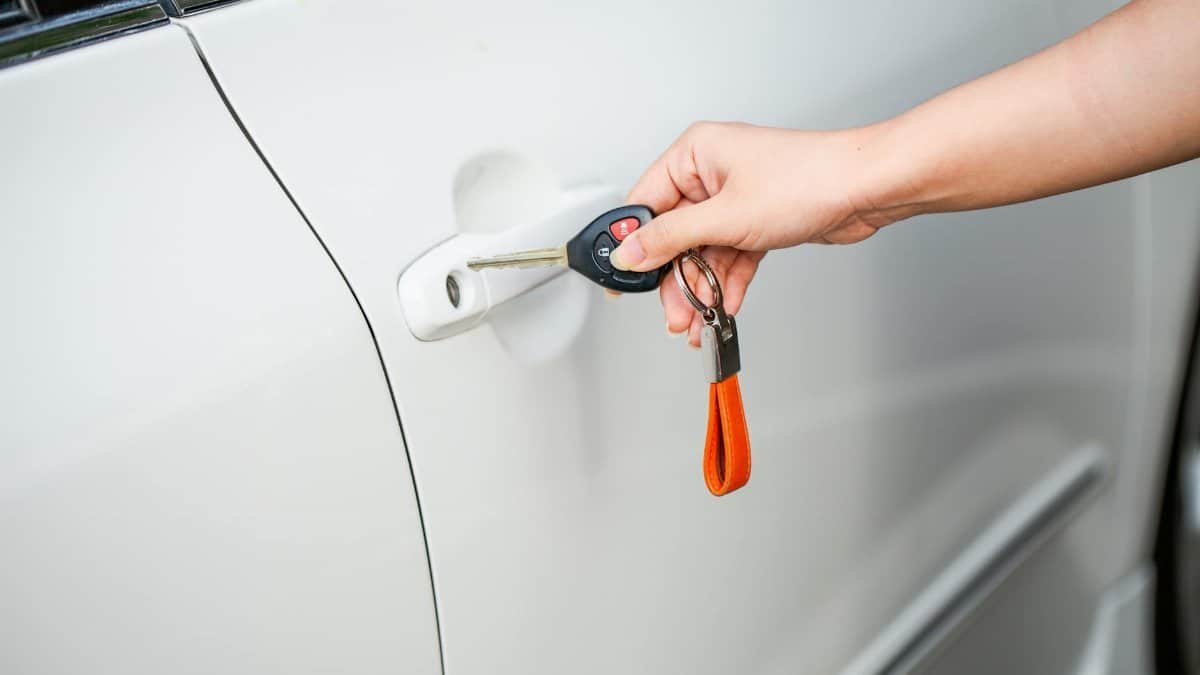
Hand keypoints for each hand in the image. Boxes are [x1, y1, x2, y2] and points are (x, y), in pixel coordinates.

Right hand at [613, 121, 904, 346]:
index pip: (646, 203)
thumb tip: (629, 253)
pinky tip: (725, 306)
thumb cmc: (808, 180)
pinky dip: (727, 282)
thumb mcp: (725, 217)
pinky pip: (730, 255)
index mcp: (695, 153)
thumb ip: (670, 239)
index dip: (634, 244)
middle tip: (673, 314)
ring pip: (704, 250)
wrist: (867, 189)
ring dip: (702, 288)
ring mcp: (737, 198)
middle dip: (675, 278)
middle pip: (675, 234)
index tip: (625, 279)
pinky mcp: (758, 219)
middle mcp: (713, 172)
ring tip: (698, 320)